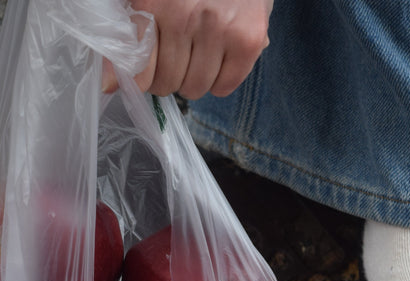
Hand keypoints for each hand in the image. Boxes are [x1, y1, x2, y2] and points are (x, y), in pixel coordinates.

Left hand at [103, 0, 273, 98]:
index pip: (138, 70)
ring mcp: (220, 30)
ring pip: (195, 89)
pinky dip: (219, 81)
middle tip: (176, 58)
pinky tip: (218, 59)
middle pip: (167, 83)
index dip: (142, 78)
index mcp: (152, 2)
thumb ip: (125, 32)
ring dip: (193, 80)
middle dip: (169, 77)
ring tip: (197, 55)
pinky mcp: (247, 40)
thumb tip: (107, 85)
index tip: (149, 70)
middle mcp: (185, 17)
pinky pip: (224, 87)